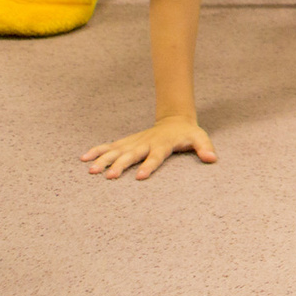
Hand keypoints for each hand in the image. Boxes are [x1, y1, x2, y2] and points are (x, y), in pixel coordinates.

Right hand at [83, 115, 213, 180]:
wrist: (174, 119)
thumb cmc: (187, 134)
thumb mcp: (199, 138)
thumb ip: (205, 147)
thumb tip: (212, 158)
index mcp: (162, 144)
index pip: (156, 156)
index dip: (149, 166)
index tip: (140, 177)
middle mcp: (146, 143)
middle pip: (132, 154)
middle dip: (120, 165)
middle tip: (109, 176)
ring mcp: (134, 142)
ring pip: (117, 150)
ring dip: (104, 159)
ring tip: (91, 170)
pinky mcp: (127, 142)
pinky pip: (110, 146)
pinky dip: (97, 151)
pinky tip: (84, 158)